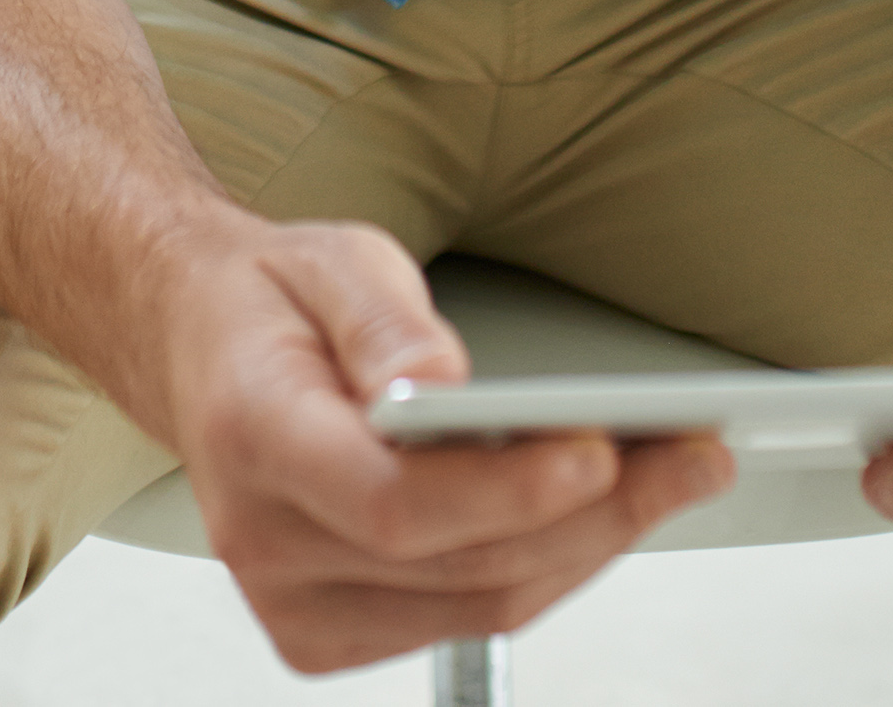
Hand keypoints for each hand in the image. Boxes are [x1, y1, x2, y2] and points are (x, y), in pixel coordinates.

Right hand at [143, 217, 735, 673]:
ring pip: (479, 607)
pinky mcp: (325, 632)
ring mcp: (291, 600)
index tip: (600, 453)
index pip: (391, 503)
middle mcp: (261, 538)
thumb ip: (385, 320)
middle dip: (594, 515)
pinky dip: (545, 570)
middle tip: (691, 456)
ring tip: (676, 477)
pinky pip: (466, 621)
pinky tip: (600, 514)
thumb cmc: (274, 304)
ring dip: (591, 546)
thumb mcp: (332, 260)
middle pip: (457, 566)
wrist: (202, 348)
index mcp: (251, 435)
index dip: (503, 493)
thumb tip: (442, 381)